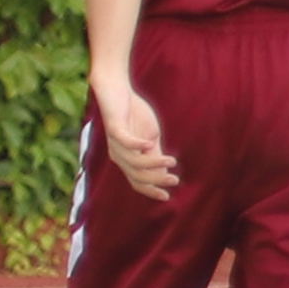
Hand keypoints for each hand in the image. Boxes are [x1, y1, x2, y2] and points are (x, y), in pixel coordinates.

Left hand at [93, 72, 179, 203]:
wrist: (117, 91)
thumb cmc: (134, 114)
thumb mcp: (150, 137)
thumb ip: (154, 154)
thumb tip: (164, 173)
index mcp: (126, 159)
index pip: (137, 182)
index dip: (150, 191)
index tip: (167, 196)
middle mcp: (118, 155)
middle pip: (136, 175)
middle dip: (156, 180)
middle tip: (175, 180)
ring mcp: (115, 143)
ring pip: (134, 161)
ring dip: (154, 163)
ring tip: (172, 161)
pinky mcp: (114, 128)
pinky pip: (125, 141)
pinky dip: (138, 145)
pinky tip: (151, 143)